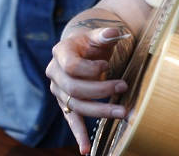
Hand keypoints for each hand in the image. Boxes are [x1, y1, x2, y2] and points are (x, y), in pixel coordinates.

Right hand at [46, 24, 130, 154]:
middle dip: (100, 90)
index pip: (71, 66)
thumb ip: (104, 34)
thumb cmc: (92, 40)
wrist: (82, 46)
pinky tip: (86, 150)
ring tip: (122, 112)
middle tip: (124, 87)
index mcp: (60, 52)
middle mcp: (54, 72)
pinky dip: (78, 135)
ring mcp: (58, 89)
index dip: (90, 69)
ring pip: (76, 105)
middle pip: (74, 88)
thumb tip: (112, 33)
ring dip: (99, 111)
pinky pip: (70, 119)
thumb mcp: (98, 33)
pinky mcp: (65, 102)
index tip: (107, 66)